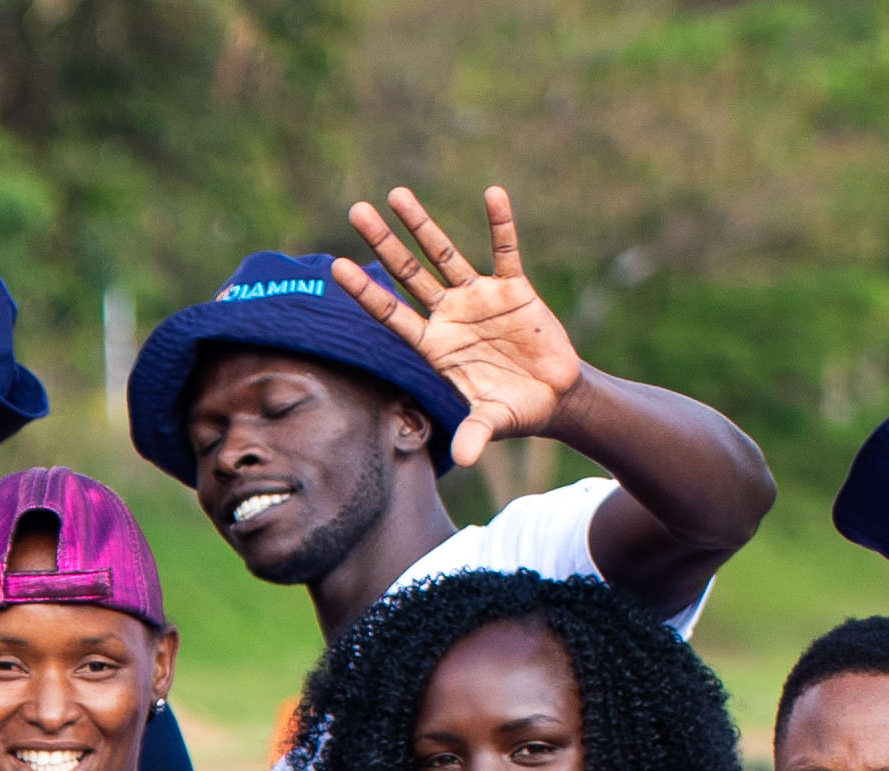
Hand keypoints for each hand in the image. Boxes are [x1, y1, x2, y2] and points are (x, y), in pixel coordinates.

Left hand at [334, 187, 582, 466]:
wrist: (553, 398)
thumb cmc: (513, 412)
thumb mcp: (492, 423)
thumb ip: (476, 434)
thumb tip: (466, 458)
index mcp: (434, 346)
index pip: (390, 314)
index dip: (365, 291)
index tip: (335, 266)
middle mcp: (449, 316)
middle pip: (407, 274)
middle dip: (383, 243)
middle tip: (357, 210)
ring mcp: (478, 298)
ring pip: (444, 254)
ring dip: (422, 224)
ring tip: (397, 193)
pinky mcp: (514, 287)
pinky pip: (506, 249)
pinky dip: (501, 224)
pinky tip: (492, 194)